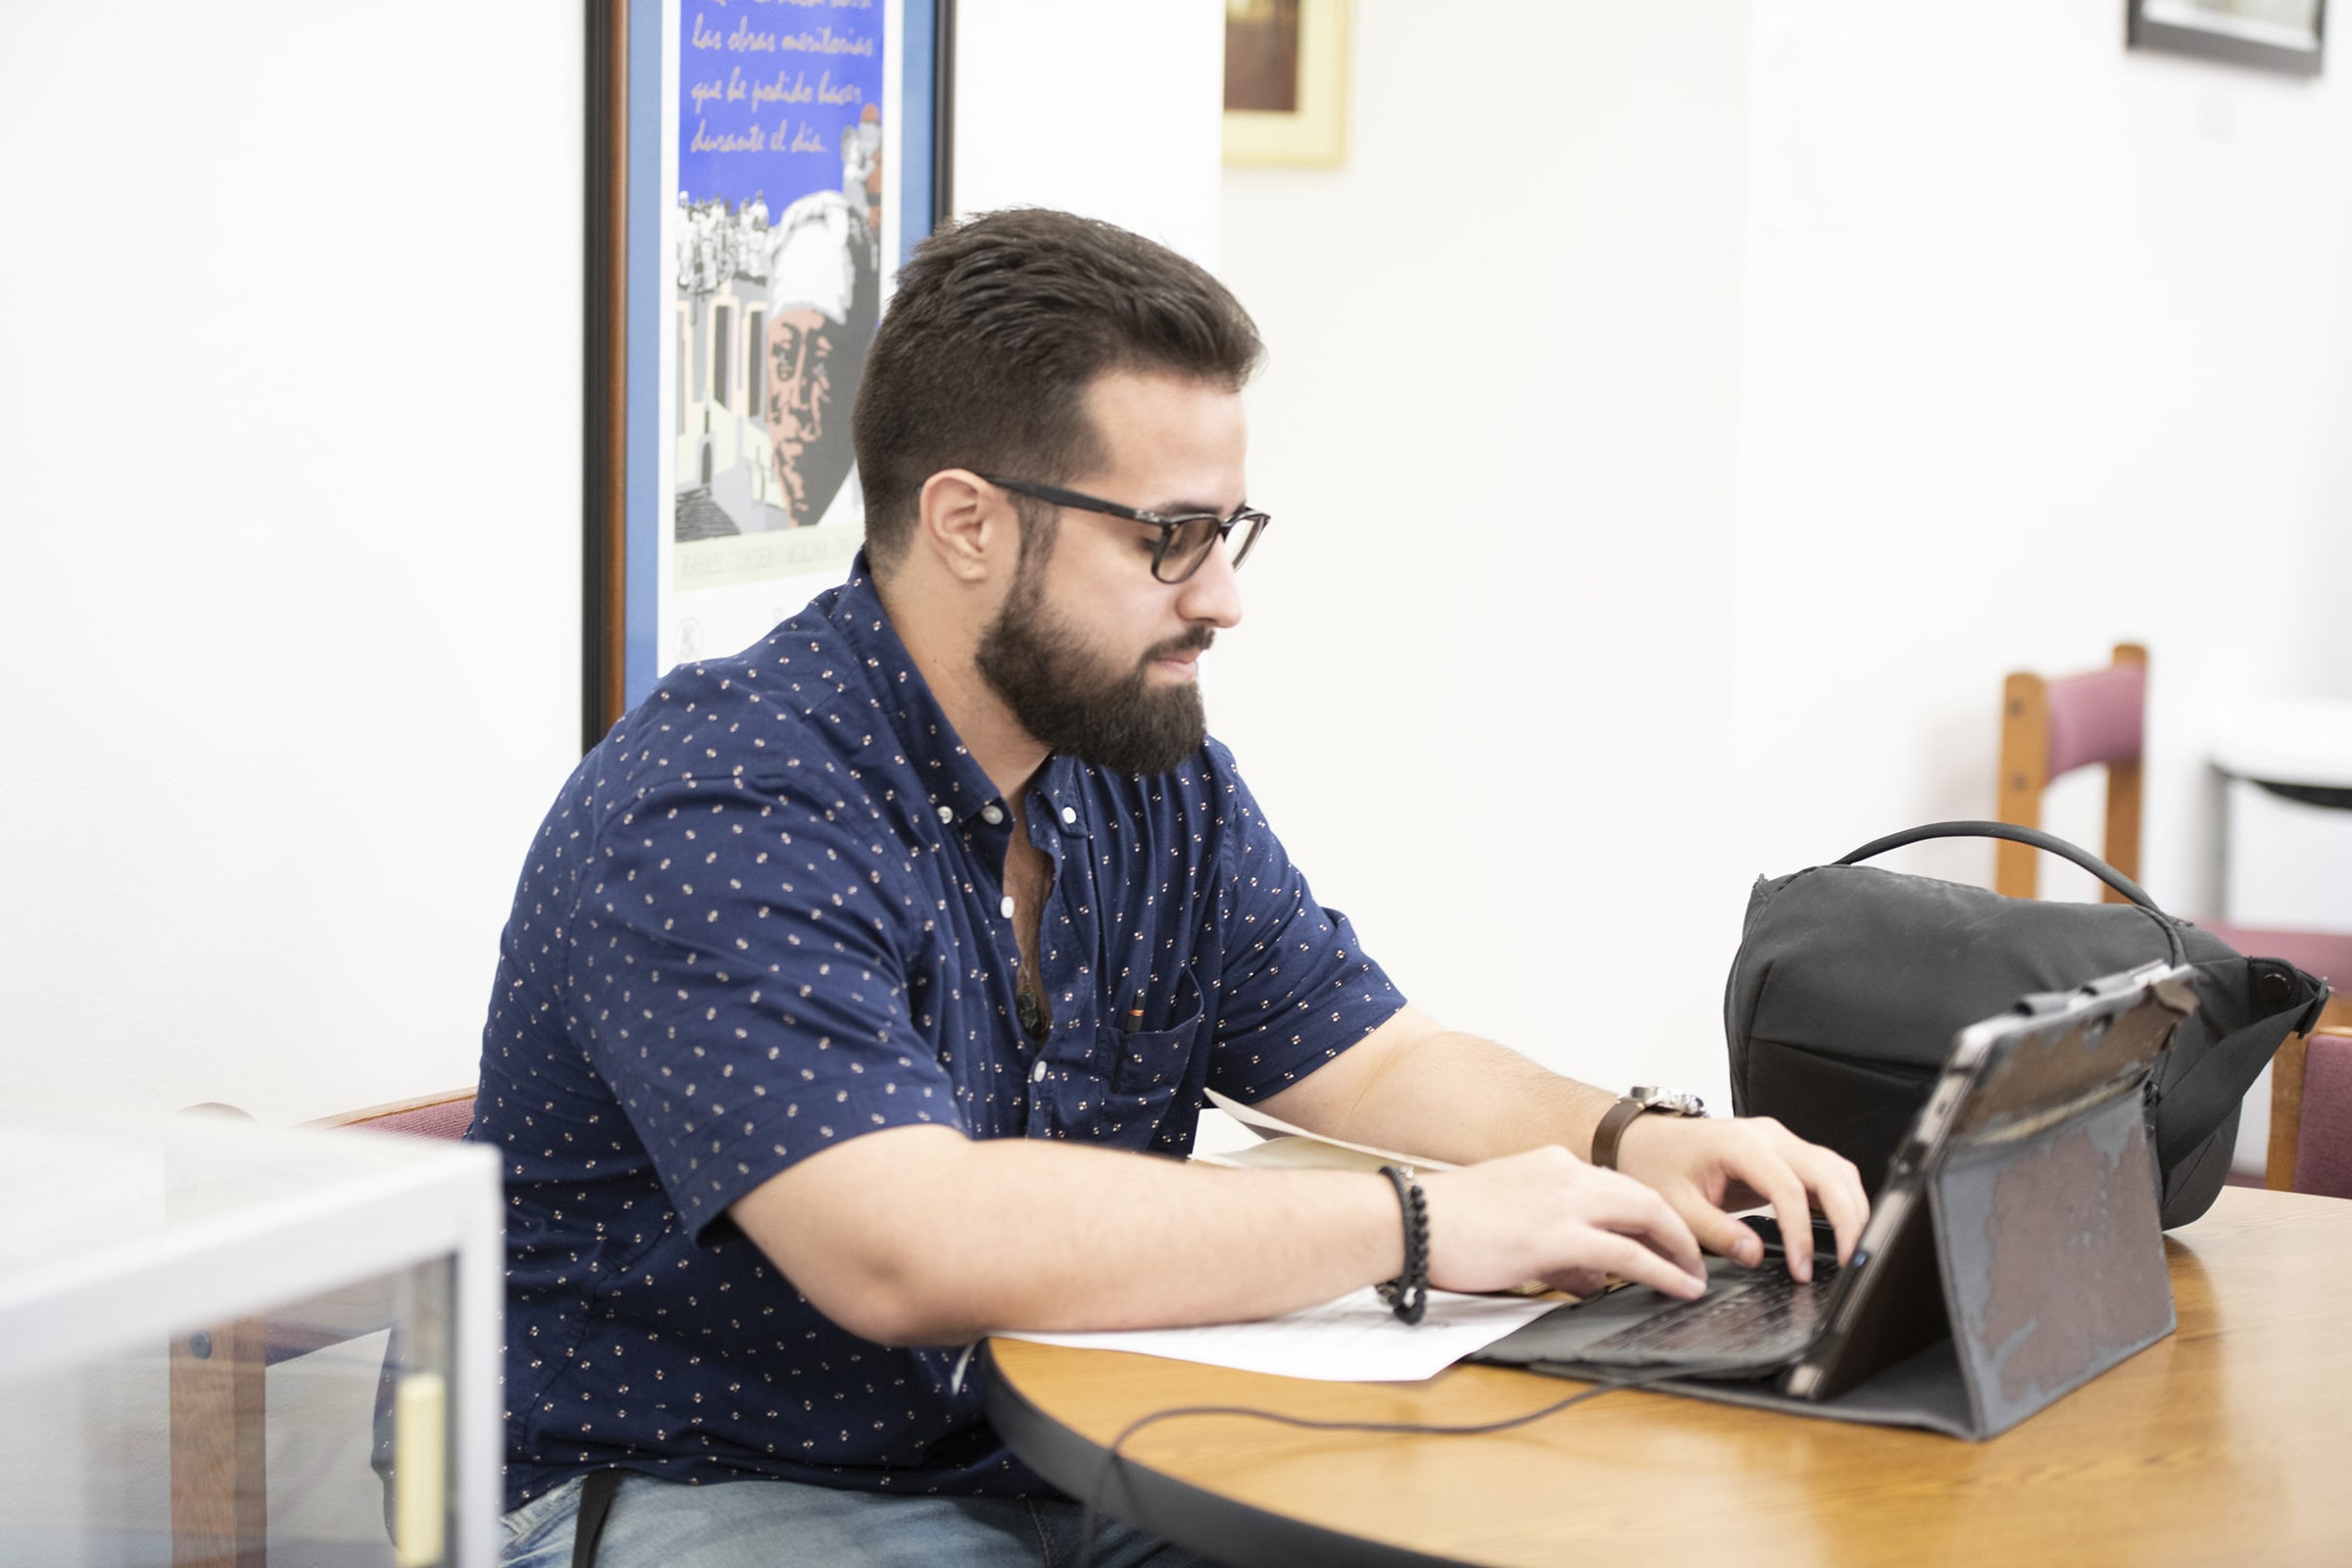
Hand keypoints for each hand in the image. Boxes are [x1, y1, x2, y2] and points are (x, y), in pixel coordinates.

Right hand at [1420, 1146, 1707, 1300]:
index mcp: (1550, 1163)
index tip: (1664, 1237)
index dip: (1648, 1214)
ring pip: (1647, 1217)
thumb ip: (1556, 1243)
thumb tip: (1589, 1276)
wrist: (1409, 1221)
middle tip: (1695, 1258)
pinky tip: (1680, 1287)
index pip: (1615, 1186)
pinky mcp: (1558, 1236)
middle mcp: (1564, 1173)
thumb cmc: (1446, 1225)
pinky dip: (1663, 1270)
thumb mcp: (1511, 1220)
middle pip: (1643, 1195)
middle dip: (1677, 1229)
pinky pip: (1629, 1254)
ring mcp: (1564, 1202)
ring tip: (1695, 1277)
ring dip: (1679, 1250)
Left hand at [1612, 1115, 1867, 1282]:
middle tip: (1850, 1262)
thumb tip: (1755, 1255)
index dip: (1801, 1232)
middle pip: (1828, 1173)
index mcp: (1741, 1144)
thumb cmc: (1658, 1165)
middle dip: (1847, 1219)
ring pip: (1836, 1170)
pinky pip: (1826, 1172)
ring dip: (1851, 1208)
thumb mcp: (1675, 1205)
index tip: (1802, 1268)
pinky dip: (1841, 1200)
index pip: (1788, 1188)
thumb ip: (1715, 1232)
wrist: (1648, 1140)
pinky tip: (1842, 1229)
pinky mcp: (1786, 1152)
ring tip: (1852, 1250)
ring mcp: (1781, 1140)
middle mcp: (1769, 1135)